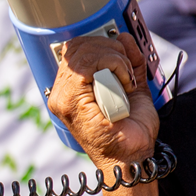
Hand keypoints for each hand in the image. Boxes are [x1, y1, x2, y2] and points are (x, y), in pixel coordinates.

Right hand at [46, 33, 158, 169]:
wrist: (133, 158)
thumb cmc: (131, 131)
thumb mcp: (133, 86)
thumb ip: (129, 61)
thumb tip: (123, 37)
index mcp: (72, 89)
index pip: (77, 49)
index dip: (102, 44)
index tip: (123, 57)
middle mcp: (62, 92)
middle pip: (78, 46)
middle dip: (110, 48)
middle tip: (127, 70)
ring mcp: (63, 98)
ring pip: (84, 52)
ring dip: (115, 59)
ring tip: (127, 80)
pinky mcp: (70, 102)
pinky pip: (89, 66)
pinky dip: (115, 66)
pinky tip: (125, 84)